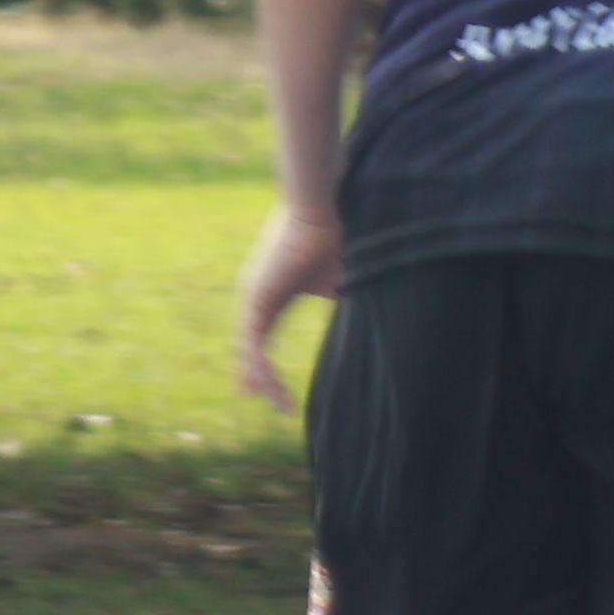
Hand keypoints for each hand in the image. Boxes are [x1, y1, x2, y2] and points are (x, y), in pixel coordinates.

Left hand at [231, 201, 343, 404]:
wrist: (326, 209)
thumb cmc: (338, 239)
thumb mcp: (341, 284)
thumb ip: (341, 305)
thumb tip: (363, 330)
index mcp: (274, 291)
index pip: (263, 333)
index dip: (264, 360)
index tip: (270, 386)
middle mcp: (258, 293)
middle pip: (251, 344)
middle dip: (255, 375)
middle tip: (257, 398)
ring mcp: (254, 295)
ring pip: (250, 348)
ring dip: (262, 378)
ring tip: (278, 404)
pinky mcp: (256, 296)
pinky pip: (253, 341)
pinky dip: (259, 367)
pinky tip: (268, 387)